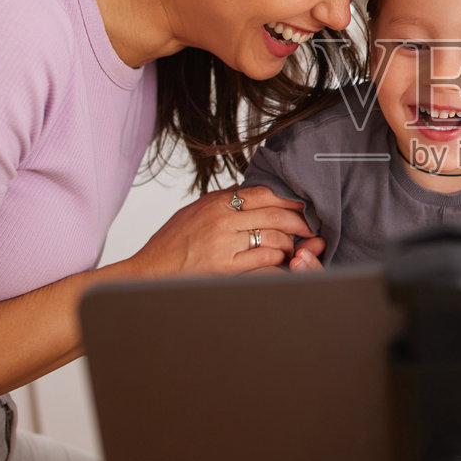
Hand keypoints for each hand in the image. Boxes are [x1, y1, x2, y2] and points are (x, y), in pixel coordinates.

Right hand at [127, 185, 319, 277]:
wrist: (150, 271)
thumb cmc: (171, 243)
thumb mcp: (194, 210)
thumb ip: (221, 199)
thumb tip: (244, 189)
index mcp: (215, 204)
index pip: (262, 194)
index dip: (288, 199)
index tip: (302, 204)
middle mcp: (221, 221)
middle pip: (273, 215)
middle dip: (298, 221)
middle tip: (310, 227)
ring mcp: (224, 245)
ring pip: (273, 238)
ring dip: (289, 243)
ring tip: (294, 246)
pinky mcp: (225, 268)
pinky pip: (263, 259)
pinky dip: (277, 259)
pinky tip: (280, 260)